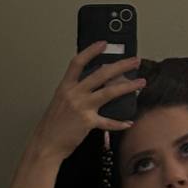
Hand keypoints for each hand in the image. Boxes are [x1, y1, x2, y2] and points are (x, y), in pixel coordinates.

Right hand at [33, 41, 145, 159]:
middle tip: (134, 61)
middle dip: (121, 66)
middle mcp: (74, 94)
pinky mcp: (87, 122)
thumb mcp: (60, 101)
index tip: (103, 44)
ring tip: (140, 83)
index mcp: (65, 87)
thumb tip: (93, 84)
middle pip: (101, 74)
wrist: (46, 143)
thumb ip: (75, 91)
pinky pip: (108, 121)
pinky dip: (119, 123)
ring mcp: (81, 107)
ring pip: (109, 92)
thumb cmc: (53, 125)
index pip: (78, 62)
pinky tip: (128, 122)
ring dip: (128, 87)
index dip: (91, 51)